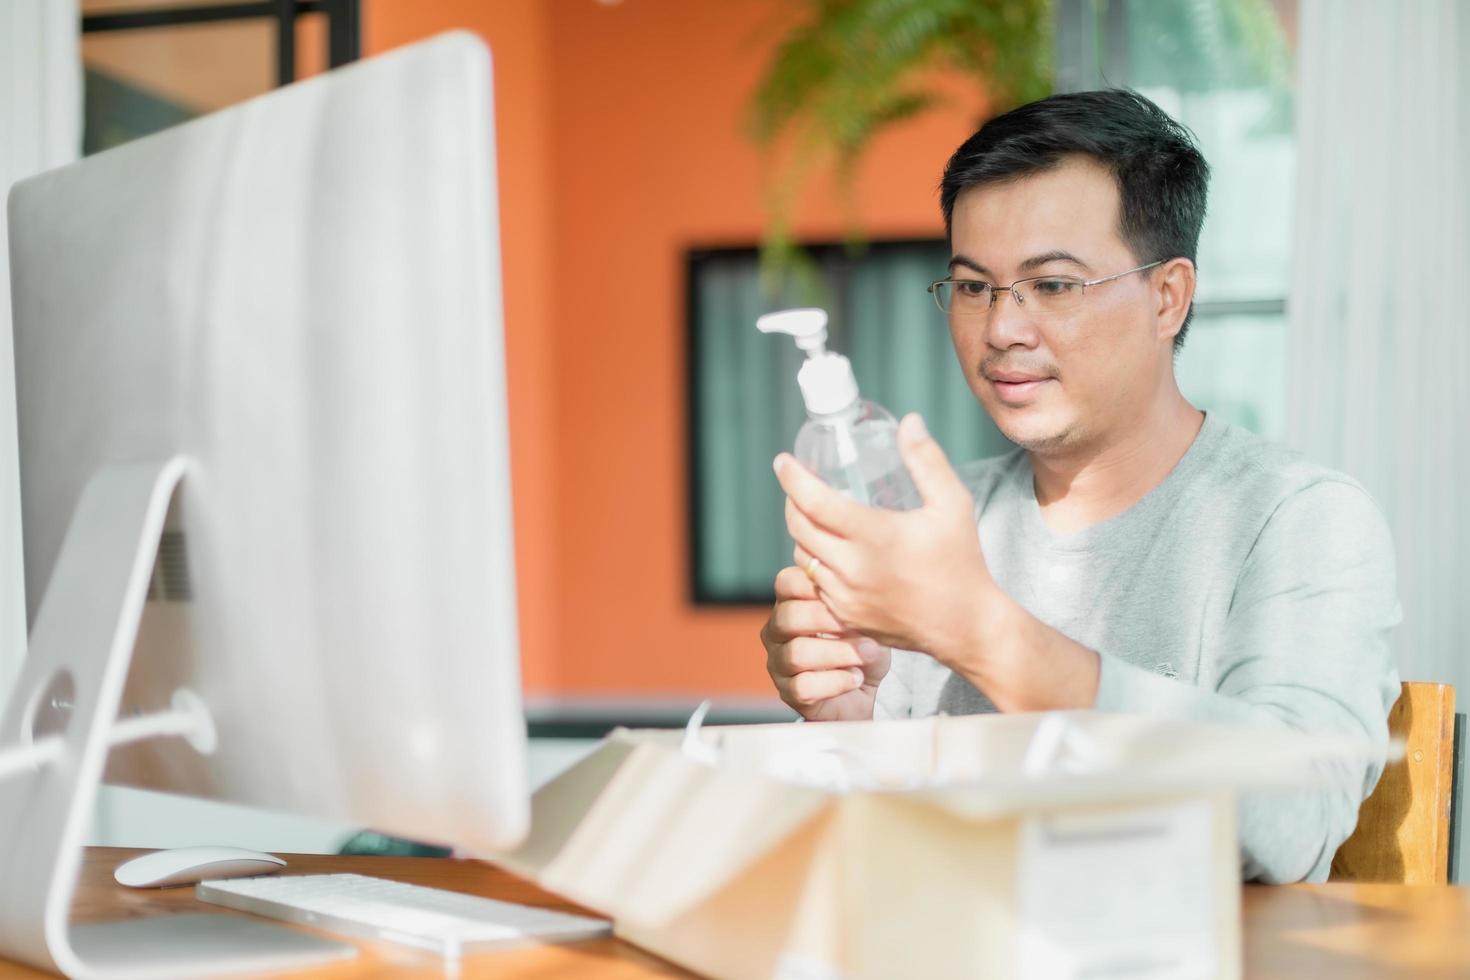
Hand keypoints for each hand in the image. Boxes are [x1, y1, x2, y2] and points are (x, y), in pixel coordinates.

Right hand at [760, 565, 890, 720]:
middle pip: (788, 617)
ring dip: (839, 653)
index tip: (846, 594)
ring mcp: (778, 663)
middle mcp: (777, 631)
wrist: (863, 687)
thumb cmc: (859, 644)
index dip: (814, 586)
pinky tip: (856, 678)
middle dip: (828, 620)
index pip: (787, 583)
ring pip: (796, 654)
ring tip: (868, 653)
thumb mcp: (862, 617)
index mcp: (790, 603)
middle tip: (859, 626)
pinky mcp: (789, 692)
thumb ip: (852, 601)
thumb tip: (858, 591)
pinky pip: (804, 686)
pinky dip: (836, 681)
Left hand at [775, 413, 994, 666]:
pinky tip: (827, 551)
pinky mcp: (845, 616)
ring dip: (801, 533)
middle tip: (799, 485)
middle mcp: (852, 569)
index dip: (792, 478)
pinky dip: (814, 562)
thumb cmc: (962, 563)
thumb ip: (927, 460)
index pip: (814, 502)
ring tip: (813, 516)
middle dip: (792, 501)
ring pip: (802, 556)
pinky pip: (814, 583)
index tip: (783, 461)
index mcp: (874, 537)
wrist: (965, 627)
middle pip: (799, 527)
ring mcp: (845, 597)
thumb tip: (909, 421)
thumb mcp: (953, 504)